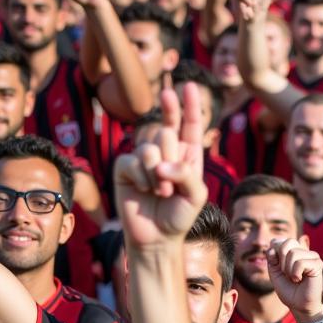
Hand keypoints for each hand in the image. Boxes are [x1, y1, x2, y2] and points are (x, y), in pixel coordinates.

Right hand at [114, 86, 207, 249]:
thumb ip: (187, 175)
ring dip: (156, 173)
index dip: (189, 105)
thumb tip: (162, 164)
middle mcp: (166, 151)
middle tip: (170, 185)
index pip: (189, 124)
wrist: (156, 237)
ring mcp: (144, 157)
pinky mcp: (125, 167)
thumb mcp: (196, 196)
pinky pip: (132, 160)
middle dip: (170, 158)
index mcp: (187, 154)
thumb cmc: (180, 216)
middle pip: (166, 131)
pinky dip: (142, 177)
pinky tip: (144, 190)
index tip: (189, 85)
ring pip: (148, 144)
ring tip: (161, 192)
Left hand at [268, 239, 322, 320]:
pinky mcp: (317, 264)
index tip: (278, 268)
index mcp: (293, 251)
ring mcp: (312, 256)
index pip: (279, 241)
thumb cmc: (289, 291)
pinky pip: (300, 262)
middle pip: (288, 242)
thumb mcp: (275, 273)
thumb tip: (272, 247)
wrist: (299, 306)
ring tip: (294, 279)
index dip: (274, 253)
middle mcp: (303, 251)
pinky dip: (296, 273)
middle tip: (286, 274)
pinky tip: (300, 280)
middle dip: (281, 261)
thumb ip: (272, 259)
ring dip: (289, 270)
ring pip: (293, 253)